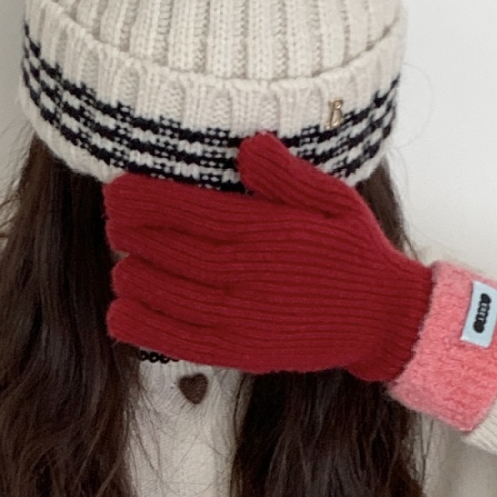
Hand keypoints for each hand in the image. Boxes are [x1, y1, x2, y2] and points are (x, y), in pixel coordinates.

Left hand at [102, 130, 433, 379]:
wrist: (383, 317)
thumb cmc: (353, 252)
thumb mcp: (333, 199)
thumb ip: (287, 175)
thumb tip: (248, 145)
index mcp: (264, 229)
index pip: (188, 209)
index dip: (144, 201)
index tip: (116, 194)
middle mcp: (247, 272)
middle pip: (169, 250)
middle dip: (132, 236)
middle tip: (112, 227)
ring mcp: (242, 315)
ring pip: (167, 294)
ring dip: (134, 278)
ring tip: (121, 267)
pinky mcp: (241, 351)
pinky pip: (179, 340)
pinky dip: (144, 326)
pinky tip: (121, 312)